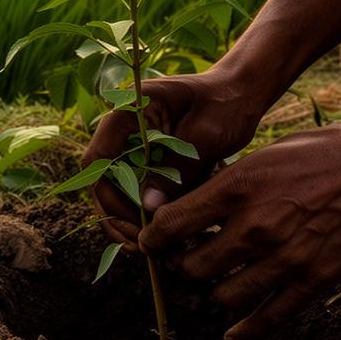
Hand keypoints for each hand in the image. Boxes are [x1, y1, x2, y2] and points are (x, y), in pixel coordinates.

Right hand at [83, 70, 263, 247]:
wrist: (242, 91)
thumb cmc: (226, 103)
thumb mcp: (206, 134)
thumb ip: (178, 168)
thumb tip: (149, 208)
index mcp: (127, 112)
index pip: (99, 160)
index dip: (110, 197)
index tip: (138, 223)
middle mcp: (122, 130)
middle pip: (103, 179)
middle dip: (117, 216)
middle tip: (142, 246)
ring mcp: (133, 145)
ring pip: (118, 189)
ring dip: (130, 219)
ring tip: (153, 248)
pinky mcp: (149, 159)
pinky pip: (138, 189)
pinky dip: (148, 212)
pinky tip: (165, 234)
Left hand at [138, 123, 340, 339]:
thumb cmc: (316, 154)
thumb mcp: (258, 157)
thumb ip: (220, 186)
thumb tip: (177, 208)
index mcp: (236, 188)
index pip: (172, 225)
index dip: (153, 238)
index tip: (150, 242)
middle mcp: (256, 226)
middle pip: (193, 265)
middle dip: (182, 266)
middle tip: (184, 261)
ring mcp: (285, 257)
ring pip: (223, 295)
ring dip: (212, 292)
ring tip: (215, 282)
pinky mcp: (313, 280)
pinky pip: (269, 319)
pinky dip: (245, 333)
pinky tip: (232, 337)